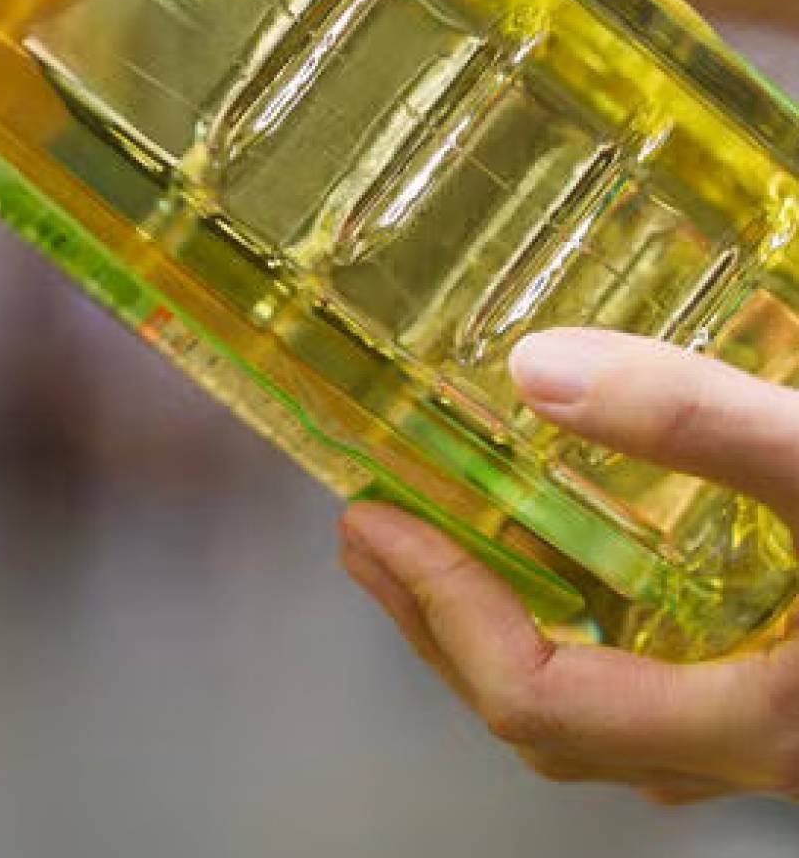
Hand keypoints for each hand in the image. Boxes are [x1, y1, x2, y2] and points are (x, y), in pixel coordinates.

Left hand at [339, 328, 798, 805]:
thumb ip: (698, 422)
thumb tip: (533, 373)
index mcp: (753, 723)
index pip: (534, 696)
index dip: (438, 605)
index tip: (373, 521)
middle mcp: (756, 753)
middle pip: (543, 722)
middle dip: (437, 625)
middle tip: (369, 541)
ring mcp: (772, 734)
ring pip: (596, 723)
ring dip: (497, 638)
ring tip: (436, 556)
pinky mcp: (789, 697)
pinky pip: (651, 700)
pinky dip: (577, 642)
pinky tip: (571, 582)